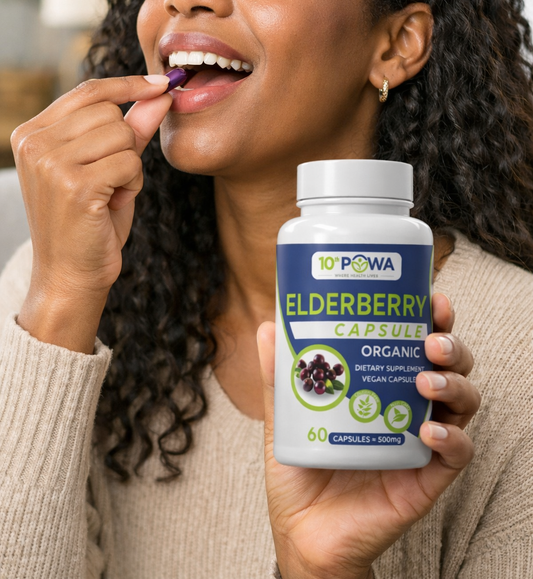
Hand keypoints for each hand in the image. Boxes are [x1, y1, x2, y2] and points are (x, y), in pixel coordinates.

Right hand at [11, 75, 171, 350]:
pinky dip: (133, 184)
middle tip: (111, 179)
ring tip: (109, 194)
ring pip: (122, 135)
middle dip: (125, 143)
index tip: (160, 84)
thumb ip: (132, 127)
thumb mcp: (108, 166)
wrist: (70, 276)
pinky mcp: (75, 184)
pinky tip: (112, 204)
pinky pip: (130, 162)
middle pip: (109, 112)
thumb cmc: (90, 222)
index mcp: (31, 133)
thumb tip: (161, 91)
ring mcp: (50, 163)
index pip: (87, 91)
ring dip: (129, 166)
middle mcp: (33, 143)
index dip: (127, 85)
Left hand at [257, 293, 479, 578]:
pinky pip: (457, 454)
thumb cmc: (301, 470)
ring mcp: (421, 441)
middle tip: (430, 339)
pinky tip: (428, 430)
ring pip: (463, 402)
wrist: (302, 531)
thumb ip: (279, 376)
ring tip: (425, 378)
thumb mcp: (286, 417)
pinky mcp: (427, 478)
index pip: (416, 341)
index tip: (429, 297)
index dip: (431, 318)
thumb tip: (267, 327)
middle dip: (450, 344)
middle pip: (449, 365)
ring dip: (454, 383)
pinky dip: (452, 438)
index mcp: (382, 383)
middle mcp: (408, 406)